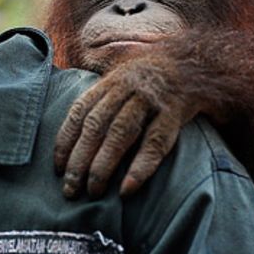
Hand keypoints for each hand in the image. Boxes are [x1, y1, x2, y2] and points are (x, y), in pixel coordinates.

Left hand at [54, 53, 199, 198]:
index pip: (80, 112)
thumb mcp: (124, 78)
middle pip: (96, 125)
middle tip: (70, 190)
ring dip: (103, 165)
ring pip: (120, 133)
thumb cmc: (153, 79)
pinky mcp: (174, 113)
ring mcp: (150, 100)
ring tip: (93, 191)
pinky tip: (127, 189)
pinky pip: (155, 142)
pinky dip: (140, 167)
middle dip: (80, 159)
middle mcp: (127, 88)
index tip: (57, 168)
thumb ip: (101, 98)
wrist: (196, 62)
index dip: (66, 140)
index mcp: (110, 82)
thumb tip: (73, 135)